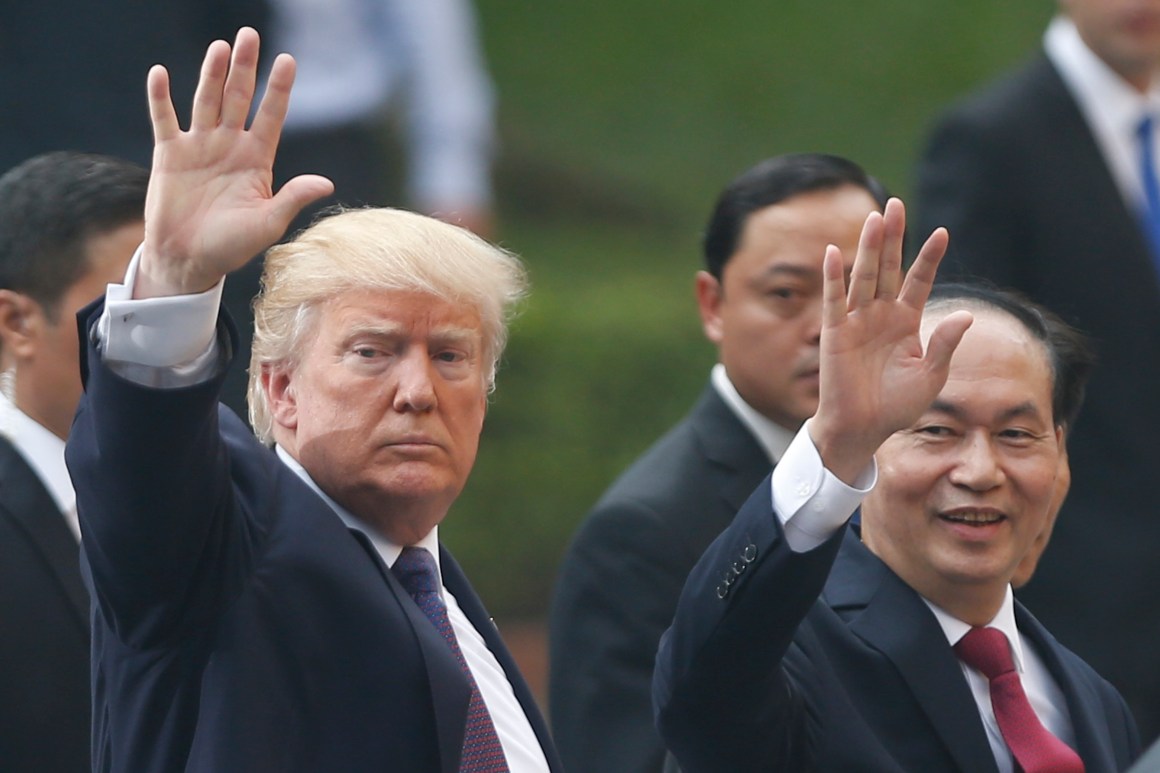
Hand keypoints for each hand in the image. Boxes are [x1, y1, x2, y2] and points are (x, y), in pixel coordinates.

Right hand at [135, 28, 333, 297]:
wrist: (189, 260)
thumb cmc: (232, 247)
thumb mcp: (267, 223)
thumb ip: (292, 198)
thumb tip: (326, 183)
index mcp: (257, 160)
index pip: (271, 116)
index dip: (278, 89)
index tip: (288, 60)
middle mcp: (230, 146)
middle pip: (239, 99)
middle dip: (245, 68)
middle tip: (249, 35)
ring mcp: (199, 147)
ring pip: (206, 101)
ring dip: (211, 74)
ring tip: (220, 47)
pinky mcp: (169, 154)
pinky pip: (164, 119)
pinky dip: (161, 98)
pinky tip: (161, 73)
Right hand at [808, 198, 972, 482]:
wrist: (864, 428)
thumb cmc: (897, 405)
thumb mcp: (931, 376)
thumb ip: (944, 344)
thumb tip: (966, 316)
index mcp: (906, 321)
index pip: (919, 281)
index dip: (929, 258)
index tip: (942, 232)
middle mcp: (881, 314)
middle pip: (888, 267)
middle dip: (893, 237)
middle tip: (896, 204)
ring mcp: (856, 321)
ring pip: (864, 276)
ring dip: (868, 247)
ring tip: (875, 217)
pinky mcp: (835, 333)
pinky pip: (834, 300)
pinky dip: (833, 278)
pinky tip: (833, 253)